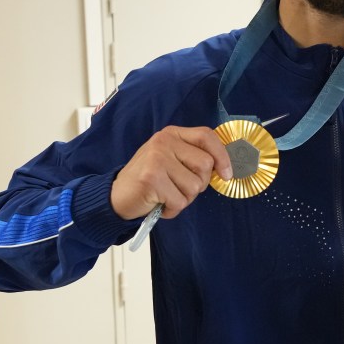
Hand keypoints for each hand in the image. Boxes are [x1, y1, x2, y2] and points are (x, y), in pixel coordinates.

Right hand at [110, 126, 232, 219]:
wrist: (117, 195)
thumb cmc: (151, 179)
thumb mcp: (171, 160)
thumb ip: (193, 157)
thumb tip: (225, 169)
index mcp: (172, 134)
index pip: (207, 136)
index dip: (222, 156)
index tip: (226, 174)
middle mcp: (164, 142)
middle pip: (205, 165)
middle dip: (199, 184)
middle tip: (179, 187)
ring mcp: (157, 159)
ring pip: (195, 186)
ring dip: (185, 198)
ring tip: (167, 195)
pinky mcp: (151, 179)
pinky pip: (180, 201)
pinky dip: (173, 209)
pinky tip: (160, 203)